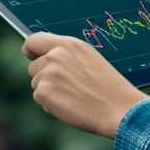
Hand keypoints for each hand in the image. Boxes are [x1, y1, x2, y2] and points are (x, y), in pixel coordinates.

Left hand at [23, 32, 146, 138]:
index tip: (31, 57)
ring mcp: (48, 73)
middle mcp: (55, 55)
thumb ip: (66, 55)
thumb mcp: (89, 59)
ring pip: (37, 84)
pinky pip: (39, 98)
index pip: (34, 40)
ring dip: (49, 92)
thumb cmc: (107, 87)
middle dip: (44, 77)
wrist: (119, 109)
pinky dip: (50, 105)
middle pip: (33, 67)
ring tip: (73, 96)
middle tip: (68, 87)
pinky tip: (70, 105)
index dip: (31, 50)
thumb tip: (42, 58)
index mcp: (69, 44)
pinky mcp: (43, 92)